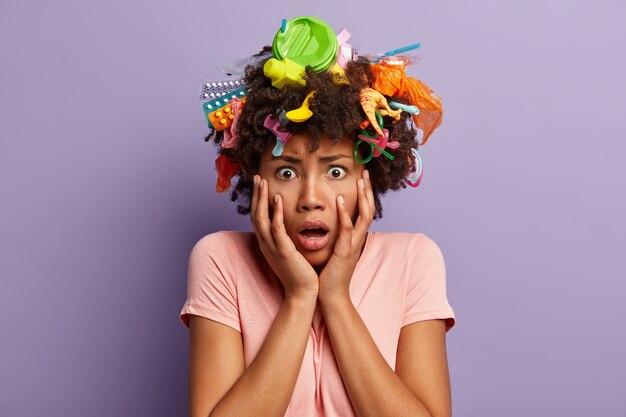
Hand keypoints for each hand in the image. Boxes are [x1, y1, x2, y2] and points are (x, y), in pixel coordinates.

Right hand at [250, 175, 318, 299]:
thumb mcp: (288, 252)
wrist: (303, 293)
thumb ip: (285, 239)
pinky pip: (276, 228)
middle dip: (256, 195)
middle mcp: (266, 244)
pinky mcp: (283, 251)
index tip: (259, 184)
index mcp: (267, 244)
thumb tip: (288, 227)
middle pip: (255, 214)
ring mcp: (273, 248)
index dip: (257, 200)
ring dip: (261, 198)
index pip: (258, 217)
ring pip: (261, 218)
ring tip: (263, 182)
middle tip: (257, 177)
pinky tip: (277, 198)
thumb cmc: (299, 273)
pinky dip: (275, 212)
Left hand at [318, 170, 374, 302]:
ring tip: (360, 180)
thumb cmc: (330, 273)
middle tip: (365, 172)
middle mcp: (358, 239)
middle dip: (368, 190)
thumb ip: (336, 236)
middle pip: (370, 209)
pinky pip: (348, 230)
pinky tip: (341, 201)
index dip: (366, 194)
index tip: (362, 177)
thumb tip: (330, 222)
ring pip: (364, 216)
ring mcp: (353, 245)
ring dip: (363, 197)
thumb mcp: (335, 249)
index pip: (365, 210)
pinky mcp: (344, 253)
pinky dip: (346, 215)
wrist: (330, 295)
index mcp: (355, 237)